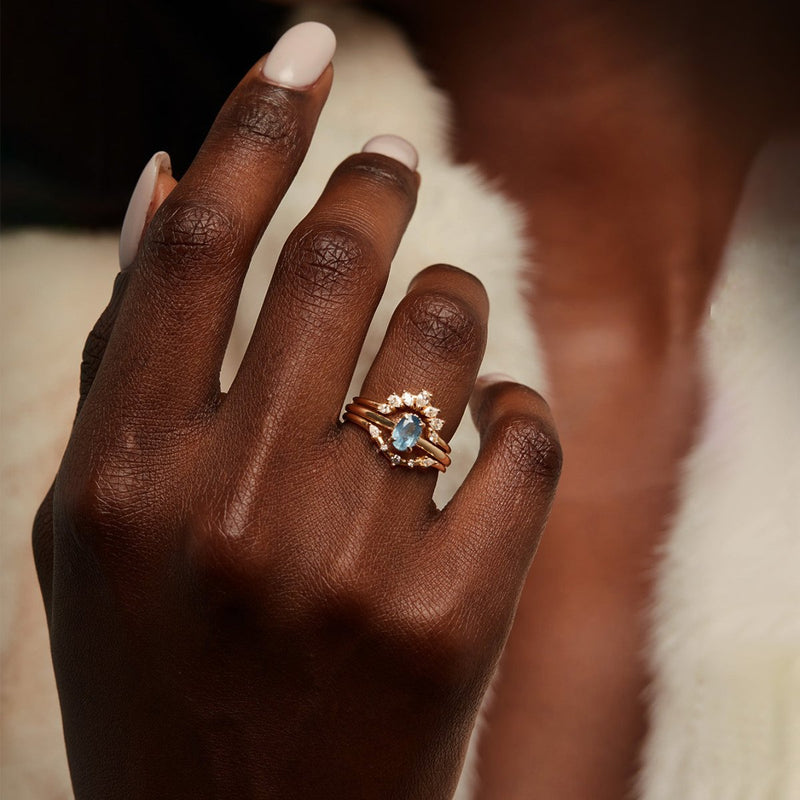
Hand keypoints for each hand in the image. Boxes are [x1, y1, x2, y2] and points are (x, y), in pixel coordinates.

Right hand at [33, 23, 560, 799]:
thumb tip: (161, 184)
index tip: (303, 49)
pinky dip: (511, 409)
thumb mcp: (100, 528)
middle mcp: (231, 512)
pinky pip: (519, 438)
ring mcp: (348, 568)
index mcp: (125, 482)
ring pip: (443, 333)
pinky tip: (483, 432)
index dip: (254, 123)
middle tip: (390, 155)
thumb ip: (127, 357)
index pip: (197, 244)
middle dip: (372, 181)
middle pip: (331, 264)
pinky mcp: (452, 620)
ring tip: (429, 317)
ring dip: (448, 299)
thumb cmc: (167, 676)